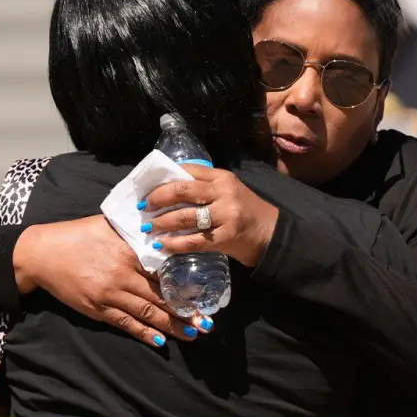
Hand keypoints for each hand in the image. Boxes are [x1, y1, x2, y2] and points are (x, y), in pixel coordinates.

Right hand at [13, 216, 209, 347]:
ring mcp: (109, 294)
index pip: (163, 271)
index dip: (185, 283)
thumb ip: (134, 231)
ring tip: (192, 333)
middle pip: (160, 296)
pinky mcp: (97, 308)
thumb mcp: (108, 226)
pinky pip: (125, 323)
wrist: (42, 253)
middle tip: (206, 322)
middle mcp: (122, 275)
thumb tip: (159, 230)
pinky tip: (159, 341)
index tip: (204, 292)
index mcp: (128, 252)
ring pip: (147, 313)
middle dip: (185, 311)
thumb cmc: (76, 236)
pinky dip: (143, 333)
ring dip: (171, 325)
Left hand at [142, 165, 279, 266]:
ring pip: (185, 216)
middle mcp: (224, 192)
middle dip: (158, 199)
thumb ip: (204, 188)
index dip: (164, 179)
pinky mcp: (226, 237)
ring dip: (162, 222)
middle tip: (145, 207)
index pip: (187, 170)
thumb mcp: (227, 192)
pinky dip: (175, 244)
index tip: (148, 188)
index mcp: (222, 177)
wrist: (271, 235)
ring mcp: (226, 214)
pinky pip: (193, 241)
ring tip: (149, 227)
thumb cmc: (245, 212)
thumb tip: (166, 190)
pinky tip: (163, 245)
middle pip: (182, 190)